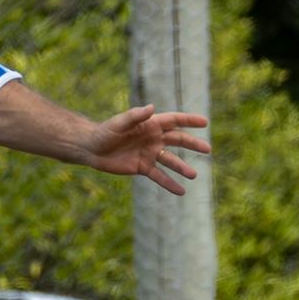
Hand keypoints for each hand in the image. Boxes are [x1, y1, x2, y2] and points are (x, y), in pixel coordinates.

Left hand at [85, 106, 210, 193]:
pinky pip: (159, 176)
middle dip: (192, 144)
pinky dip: (169, 184)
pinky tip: (181, 191)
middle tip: (207, 149)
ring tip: (194, 175)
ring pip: (170, 160)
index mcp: (150, 125)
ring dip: (182, 167)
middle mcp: (154, 139)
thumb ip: (135, 116)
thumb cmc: (104, 132)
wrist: (91, 149)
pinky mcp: (143, 167)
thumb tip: (151, 108)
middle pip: (177, 140)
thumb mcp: (118, 123)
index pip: (174, 121)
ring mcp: (150, 154)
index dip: (189, 120)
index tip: (205, 122)